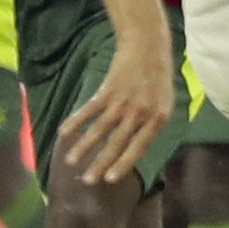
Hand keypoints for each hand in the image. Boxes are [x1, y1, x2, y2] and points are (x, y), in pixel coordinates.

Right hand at [59, 29, 174, 185]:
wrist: (149, 46)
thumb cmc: (158, 77)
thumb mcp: (164, 103)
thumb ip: (150, 125)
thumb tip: (135, 149)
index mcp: (159, 118)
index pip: (140, 147)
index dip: (124, 164)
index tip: (111, 180)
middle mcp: (142, 112)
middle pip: (118, 143)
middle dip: (101, 164)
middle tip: (88, 181)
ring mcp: (124, 101)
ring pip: (100, 129)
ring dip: (84, 147)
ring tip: (70, 161)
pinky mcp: (109, 90)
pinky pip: (90, 110)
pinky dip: (76, 121)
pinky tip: (64, 133)